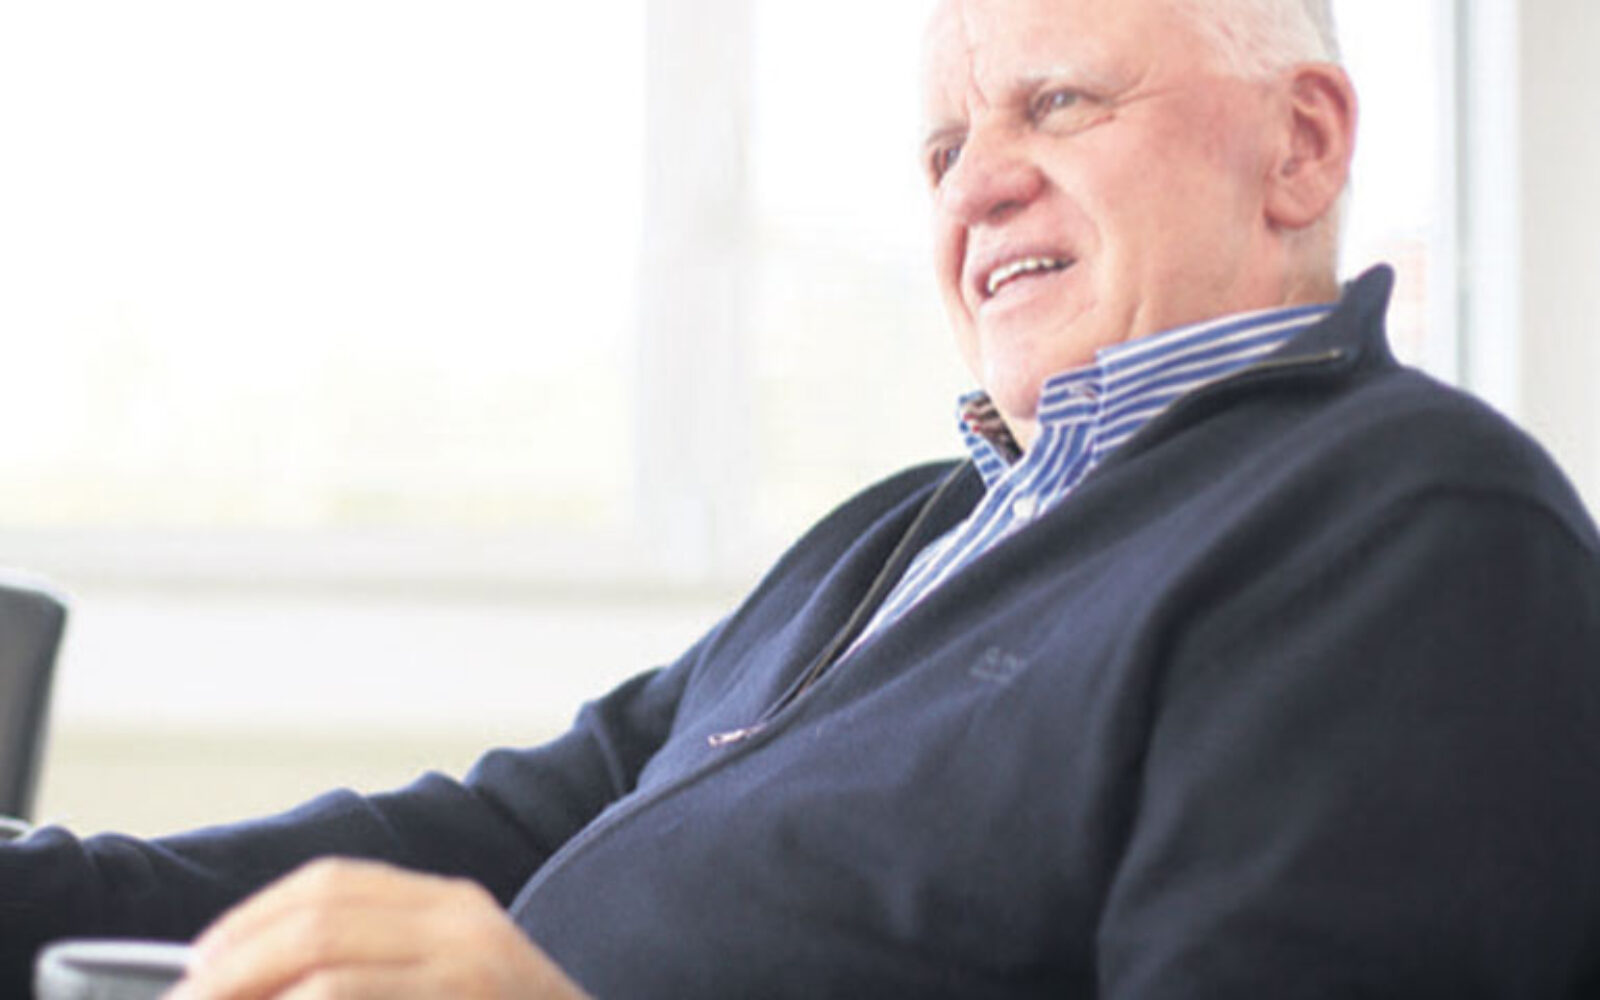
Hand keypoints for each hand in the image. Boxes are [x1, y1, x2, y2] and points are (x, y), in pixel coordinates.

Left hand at [166, 858, 589, 998]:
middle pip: (319, 917)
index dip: (252, 920)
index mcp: (452, 907)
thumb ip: (379, 970)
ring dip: (244, 997)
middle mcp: (463, 922)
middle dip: (232, 966)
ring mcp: (468, 967)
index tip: (198, 965)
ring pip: (325, 969)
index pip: (332, 883)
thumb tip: (262, 983)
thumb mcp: (455, 986)